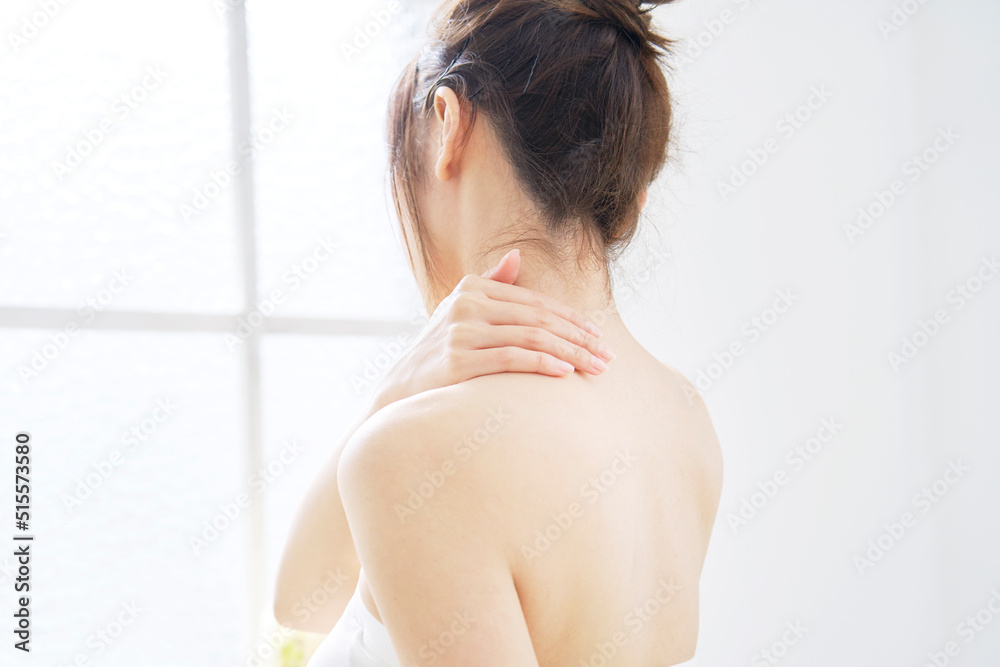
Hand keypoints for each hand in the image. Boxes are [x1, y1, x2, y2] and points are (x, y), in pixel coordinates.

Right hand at [371, 249, 614, 409]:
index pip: (534, 302)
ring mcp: (461, 332)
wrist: (400, 388)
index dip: (571, 318)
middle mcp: (466, 305)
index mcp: (472, 289)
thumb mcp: (458, 310)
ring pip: (531, 337)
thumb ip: (490, 284)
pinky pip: (512, 358)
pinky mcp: (457, 361)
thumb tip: (517, 257)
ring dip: (570, 352)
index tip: (598, 335)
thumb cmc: (437, 351)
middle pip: (538, 318)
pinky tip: (565, 372)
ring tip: (595, 367)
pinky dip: (543, 363)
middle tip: (607, 356)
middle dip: (578, 337)